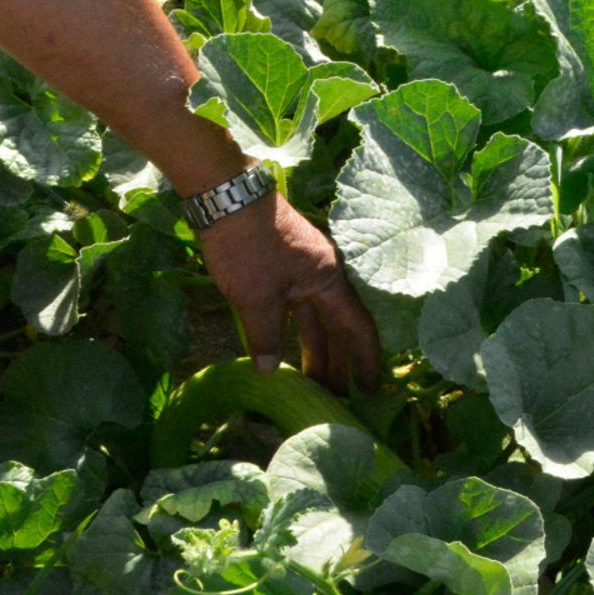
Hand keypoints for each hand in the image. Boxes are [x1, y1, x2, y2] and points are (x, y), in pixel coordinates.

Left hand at [195, 191, 383, 392]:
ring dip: (314, 350)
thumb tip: (269, 370)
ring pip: (312, 319)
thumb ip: (266, 335)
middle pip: (336, 327)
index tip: (370, 390)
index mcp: (328, 280)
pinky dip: (290, 332)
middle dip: (337, 363)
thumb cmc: (247, 244)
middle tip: (336, 400)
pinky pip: (292, 309)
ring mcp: (298, 271)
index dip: (365, 360)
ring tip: (313, 384)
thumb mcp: (256, 296)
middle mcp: (321, 276)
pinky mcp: (277, 269)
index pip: (357, 327)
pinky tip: (283, 353)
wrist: (223, 194)